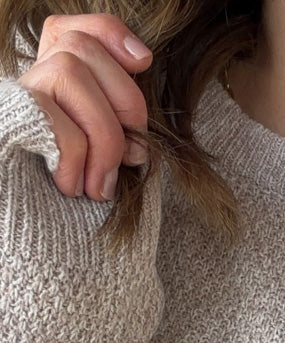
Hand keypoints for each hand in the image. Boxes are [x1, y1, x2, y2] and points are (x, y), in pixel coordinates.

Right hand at [16, 12, 152, 200]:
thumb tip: (140, 139)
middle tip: (132, 158)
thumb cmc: (74, 211)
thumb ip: (119, 135)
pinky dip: (73, 156)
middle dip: (124, 100)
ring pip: (69, 71)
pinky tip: (71, 187)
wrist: (41, 243)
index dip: (110, 34)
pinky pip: (51, 115)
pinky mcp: (5, 121)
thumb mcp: (106, 167)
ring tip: (100, 186)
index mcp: (57, 87)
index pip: (79, 32)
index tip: (144, 62)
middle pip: (81, 47)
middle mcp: (31, 84)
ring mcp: (15, 100)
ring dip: (102, 135)